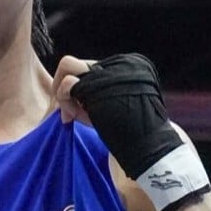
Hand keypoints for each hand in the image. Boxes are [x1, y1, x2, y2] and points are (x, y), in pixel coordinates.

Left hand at [56, 53, 210, 210]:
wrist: (149, 147)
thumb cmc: (128, 135)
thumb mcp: (110, 108)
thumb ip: (92, 94)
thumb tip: (64, 84)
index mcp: (125, 67)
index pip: (86, 68)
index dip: (76, 90)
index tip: (78, 113)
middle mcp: (118, 62)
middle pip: (73, 64)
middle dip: (64, 89)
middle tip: (70, 114)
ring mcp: (109, 69)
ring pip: (67, 66)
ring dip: (62, 93)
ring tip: (72, 115)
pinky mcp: (100, 80)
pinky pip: (68, 81)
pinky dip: (64, 98)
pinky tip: (73, 116)